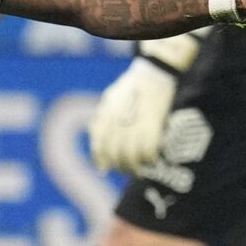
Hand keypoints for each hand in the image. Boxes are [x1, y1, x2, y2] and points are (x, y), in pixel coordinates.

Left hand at [87, 57, 177, 173]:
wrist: (152, 74)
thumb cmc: (130, 87)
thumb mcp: (109, 100)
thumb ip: (100, 120)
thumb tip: (93, 136)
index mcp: (105, 118)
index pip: (99, 146)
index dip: (100, 160)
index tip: (104, 169)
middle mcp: (117, 124)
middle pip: (115, 155)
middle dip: (120, 167)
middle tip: (127, 170)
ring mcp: (134, 125)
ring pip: (131, 157)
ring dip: (134, 167)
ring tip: (139, 170)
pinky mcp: (152, 126)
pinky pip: (149, 150)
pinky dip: (149, 158)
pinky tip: (151, 159)